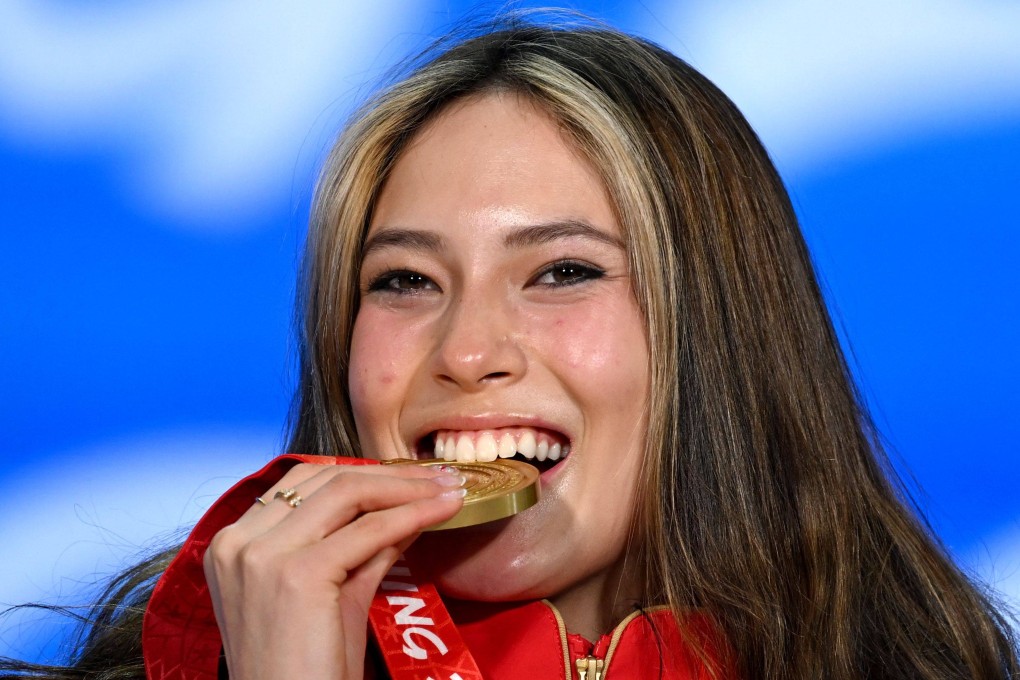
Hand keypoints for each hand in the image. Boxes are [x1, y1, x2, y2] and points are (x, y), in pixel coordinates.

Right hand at [203, 462, 464, 679]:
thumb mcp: (338, 591)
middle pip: (325, 479)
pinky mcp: (295, 574)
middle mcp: (237, 542)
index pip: (303, 483)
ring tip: (448, 489)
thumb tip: (410, 503)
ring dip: (407, 487)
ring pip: (347, 493)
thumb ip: (366, 544)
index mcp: (232, 544)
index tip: (411, 477)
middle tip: (440, 477)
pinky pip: (368, 530)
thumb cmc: (311, 668)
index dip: (362, 474)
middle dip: (390, 474)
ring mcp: (262, 556)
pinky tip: (442, 511)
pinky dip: (413, 514)